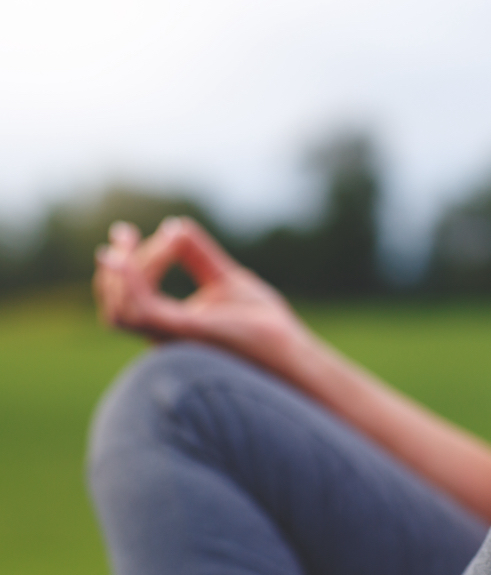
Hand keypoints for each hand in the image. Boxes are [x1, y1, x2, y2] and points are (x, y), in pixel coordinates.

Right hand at [94, 217, 315, 376]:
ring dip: (125, 271)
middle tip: (121, 233)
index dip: (126, 267)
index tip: (128, 232)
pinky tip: (127, 259)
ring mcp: (172, 338)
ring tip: (128, 240)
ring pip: (123, 307)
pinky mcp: (186, 333)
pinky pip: (143, 310)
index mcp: (172, 326)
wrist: (291, 349)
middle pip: (117, 305)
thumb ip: (198, 255)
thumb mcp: (226, 278)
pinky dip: (131, 283)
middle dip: (115, 269)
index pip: (133, 298)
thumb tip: (176, 225)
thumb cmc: (263, 323)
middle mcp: (165, 336)